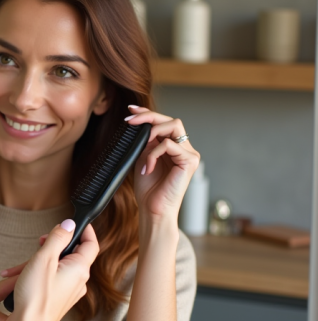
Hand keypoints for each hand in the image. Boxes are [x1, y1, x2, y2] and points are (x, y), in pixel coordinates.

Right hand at [6, 221, 96, 320]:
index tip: (73, 222)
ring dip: (37, 262)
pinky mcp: (56, 299)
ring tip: (18, 267)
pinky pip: (50, 280)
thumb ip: (57, 238)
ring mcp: (67, 292)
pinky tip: (17, 278)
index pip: (91, 243)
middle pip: (70, 254)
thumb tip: (68, 225)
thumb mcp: (44, 258)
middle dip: (51, 246)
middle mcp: (78, 281)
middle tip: (39, 243)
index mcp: (80, 269)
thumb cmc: (36, 297)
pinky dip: (35, 275)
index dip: (84, 230)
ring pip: (56, 267)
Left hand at [125, 106, 200, 222]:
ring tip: (139, 145)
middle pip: (171, 120)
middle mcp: (184, 149)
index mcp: (174, 148)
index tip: (131, 111)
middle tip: (130, 120)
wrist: (153, 210)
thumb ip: (145, 143)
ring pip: (174, 126)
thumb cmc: (148, 189)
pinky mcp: (190, 162)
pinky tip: (147, 168)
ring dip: (152, 131)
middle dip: (149, 116)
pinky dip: (153, 154)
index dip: (148, 114)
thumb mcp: (143, 159)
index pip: (164, 123)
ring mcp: (189, 155)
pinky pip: (169, 145)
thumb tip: (139, 125)